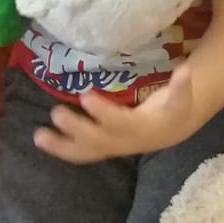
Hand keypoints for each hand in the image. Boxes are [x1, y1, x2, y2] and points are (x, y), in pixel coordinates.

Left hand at [33, 65, 199, 164]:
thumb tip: (185, 70)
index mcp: (140, 129)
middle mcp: (122, 142)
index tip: (85, 96)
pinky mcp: (101, 148)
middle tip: (55, 113)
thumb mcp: (182, 99)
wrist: (171, 132)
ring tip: (38, 136)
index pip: (118, 122)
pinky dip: (60, 148)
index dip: (101, 112)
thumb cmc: (173, 111)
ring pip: (83, 152)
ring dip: (60, 146)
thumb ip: (182, 86)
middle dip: (75, 128)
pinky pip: (79, 152)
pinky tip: (41, 139)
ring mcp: (110, 147)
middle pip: (95, 139)